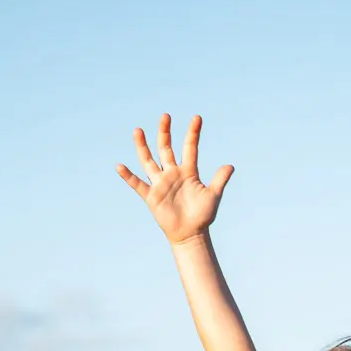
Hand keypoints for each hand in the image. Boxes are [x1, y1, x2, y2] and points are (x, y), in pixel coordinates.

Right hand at [117, 114, 233, 244]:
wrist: (190, 234)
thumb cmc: (203, 216)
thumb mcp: (213, 195)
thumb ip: (220, 180)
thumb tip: (230, 166)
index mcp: (188, 171)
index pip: (190, 147)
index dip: (193, 133)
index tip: (197, 118)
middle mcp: (172, 174)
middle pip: (166, 148)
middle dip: (165, 133)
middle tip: (165, 116)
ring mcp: (160, 184)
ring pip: (149, 161)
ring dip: (143, 146)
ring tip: (138, 131)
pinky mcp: (151, 197)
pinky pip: (137, 185)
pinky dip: (128, 176)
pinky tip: (119, 167)